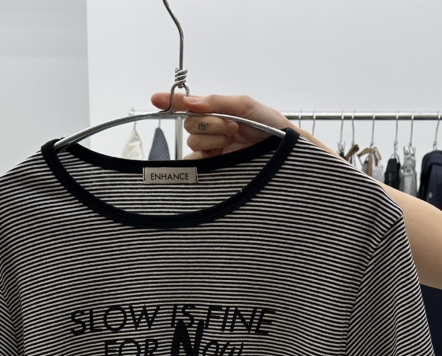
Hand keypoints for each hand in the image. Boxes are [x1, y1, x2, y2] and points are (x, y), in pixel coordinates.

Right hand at [150, 92, 294, 158]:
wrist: (285, 151)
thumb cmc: (270, 125)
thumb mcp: (246, 106)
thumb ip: (217, 102)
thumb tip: (191, 102)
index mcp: (216, 112)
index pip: (188, 106)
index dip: (171, 102)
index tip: (156, 100)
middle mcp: (211, 131)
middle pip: (190, 125)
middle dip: (209, 124)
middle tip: (231, 127)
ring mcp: (212, 150)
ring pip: (193, 143)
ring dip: (213, 140)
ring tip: (233, 142)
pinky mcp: (214, 169)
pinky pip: (195, 165)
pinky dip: (201, 160)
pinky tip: (216, 156)